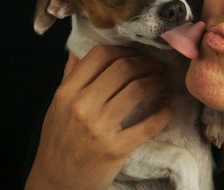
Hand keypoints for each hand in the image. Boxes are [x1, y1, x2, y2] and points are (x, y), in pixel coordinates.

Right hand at [25, 45, 172, 189]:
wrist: (56, 184)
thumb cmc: (58, 142)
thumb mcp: (56, 107)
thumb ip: (70, 77)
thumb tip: (80, 49)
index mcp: (66, 92)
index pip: (100, 55)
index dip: (124, 50)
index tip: (136, 55)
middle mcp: (81, 106)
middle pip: (124, 67)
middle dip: (147, 63)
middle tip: (157, 66)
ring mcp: (99, 128)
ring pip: (138, 89)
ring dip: (158, 81)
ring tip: (163, 82)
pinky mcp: (116, 150)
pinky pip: (149, 124)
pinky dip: (164, 112)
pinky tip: (167, 106)